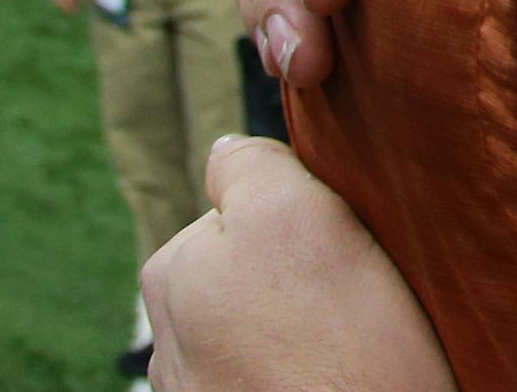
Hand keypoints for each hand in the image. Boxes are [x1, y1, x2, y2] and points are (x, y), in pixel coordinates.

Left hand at [144, 137, 455, 391]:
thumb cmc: (344, 351)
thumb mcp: (299, 219)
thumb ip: (252, 168)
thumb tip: (223, 149)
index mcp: (172, 266)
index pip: (243, 197)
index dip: (302, 208)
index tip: (338, 240)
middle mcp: (167, 331)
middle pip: (247, 264)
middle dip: (293, 273)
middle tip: (350, 296)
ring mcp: (195, 386)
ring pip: (260, 324)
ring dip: (296, 328)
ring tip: (344, 346)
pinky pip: (265, 372)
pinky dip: (295, 372)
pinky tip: (328, 378)